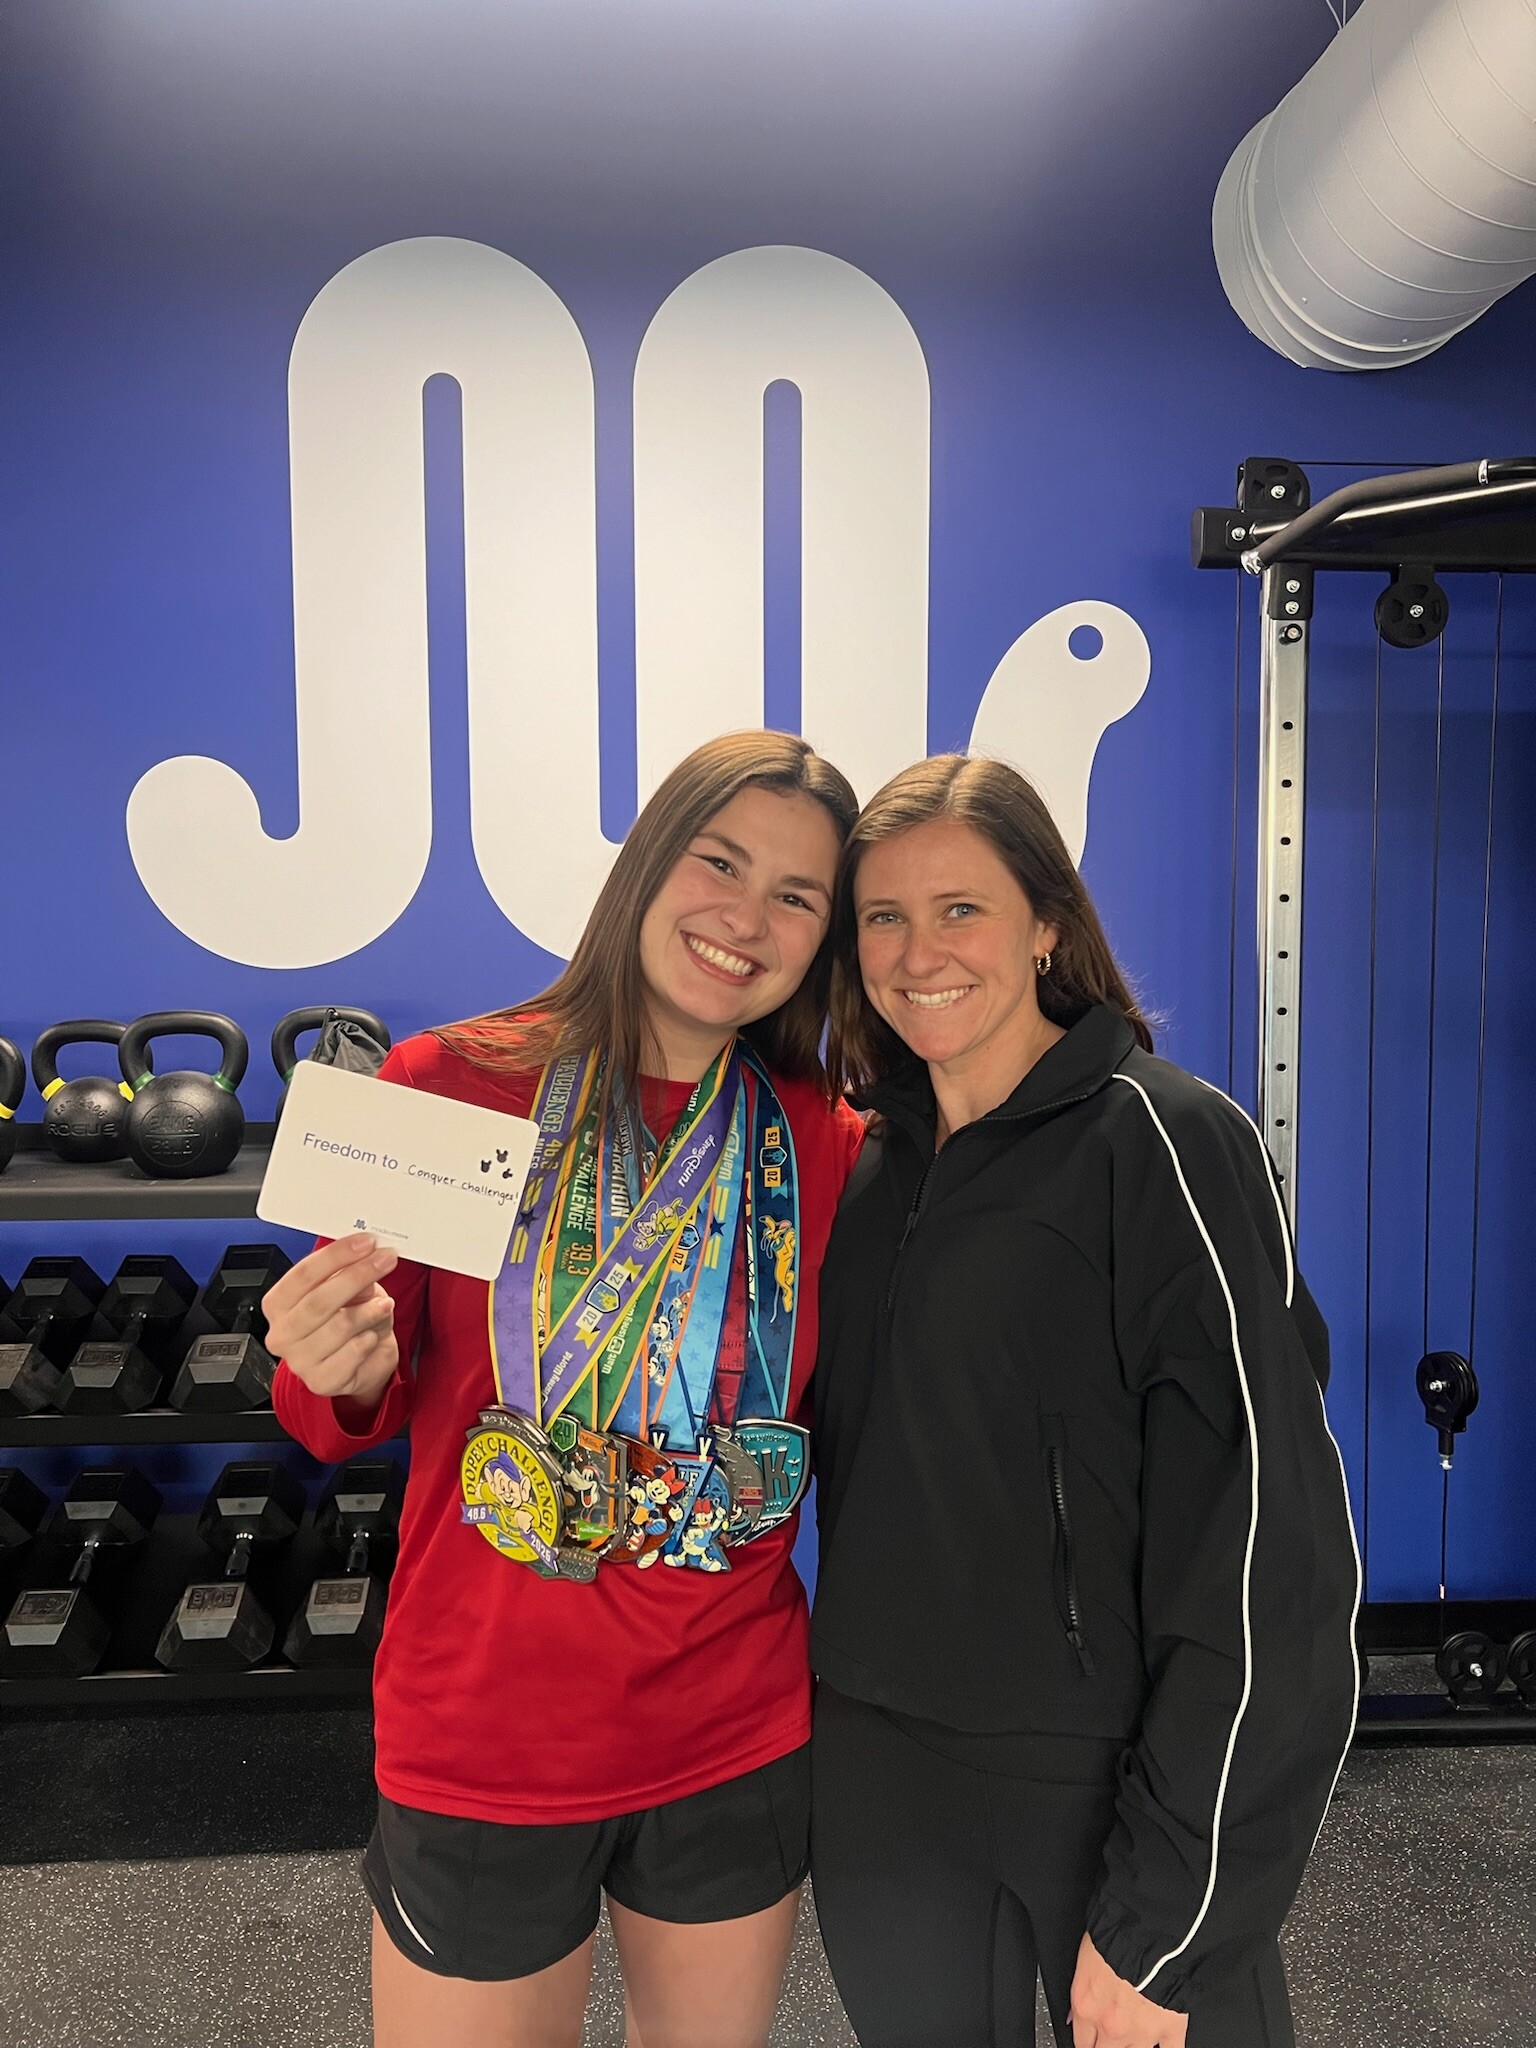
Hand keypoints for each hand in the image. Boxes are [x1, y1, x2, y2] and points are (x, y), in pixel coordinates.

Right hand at [262, 1233, 400, 1404]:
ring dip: (370, 1310)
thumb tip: (364, 1259)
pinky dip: (370, 1338)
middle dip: (357, 1276)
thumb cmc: (346, 1320)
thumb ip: (347, 1273)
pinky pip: (353, 1352)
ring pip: (340, 1325)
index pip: (303, 1274)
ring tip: (384, 1304)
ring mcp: (300, 1361)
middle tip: (384, 1261)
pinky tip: (373, 1334)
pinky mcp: (322, 1381)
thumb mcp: (345, 1289)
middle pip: (319, 1299)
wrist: (358, 1363)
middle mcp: (283, 1333)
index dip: (337, 1255)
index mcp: (279, 1304)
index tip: (366, 1242)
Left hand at [1070, 1933, 1187, 2047]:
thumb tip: (1074, 2013)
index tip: (1092, 2042)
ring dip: (1134, 2046)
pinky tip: (1163, 2045)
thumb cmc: (1117, 1933)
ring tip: (1136, 2035)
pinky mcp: (1170, 2028)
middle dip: (1107, 2047)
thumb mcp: (1085, 1957)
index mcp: (1087, 2006)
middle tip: (1111, 2040)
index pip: (1081, 2043)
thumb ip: (1082, 1992)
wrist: (1151, 1929)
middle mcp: (1112, 2025)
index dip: (1087, 2043)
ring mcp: (1142, 2031)